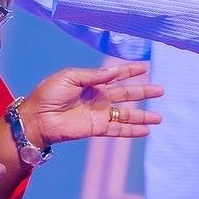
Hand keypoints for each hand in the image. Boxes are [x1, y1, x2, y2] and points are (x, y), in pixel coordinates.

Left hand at [20, 63, 163, 145]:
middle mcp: (99, 98)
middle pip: (127, 95)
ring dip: (142, 116)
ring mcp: (99, 114)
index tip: (145, 67)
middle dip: (144, 92)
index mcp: (92, 83)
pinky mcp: (97, 129)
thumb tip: (113, 71)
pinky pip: (118, 130)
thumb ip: (93, 75)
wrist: (37, 118)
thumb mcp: (70, 77)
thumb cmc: (49, 94)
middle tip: (161, 90)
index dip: (130, 71)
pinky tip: (146, 131)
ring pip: (126, 115)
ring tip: (159, 117)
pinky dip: (132, 131)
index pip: (116, 75)